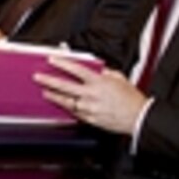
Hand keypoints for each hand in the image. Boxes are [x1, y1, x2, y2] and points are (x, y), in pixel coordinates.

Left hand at [33, 56, 148, 134]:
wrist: (139, 118)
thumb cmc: (132, 99)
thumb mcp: (120, 79)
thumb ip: (105, 72)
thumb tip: (96, 68)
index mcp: (99, 82)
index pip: (77, 70)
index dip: (63, 64)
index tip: (52, 60)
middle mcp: (92, 95)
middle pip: (65, 86)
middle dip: (49, 80)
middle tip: (38, 77)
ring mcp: (90, 108)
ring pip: (66, 101)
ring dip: (54, 96)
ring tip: (45, 92)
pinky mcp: (90, 119)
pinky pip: (74, 112)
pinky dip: (67, 107)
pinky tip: (61, 104)